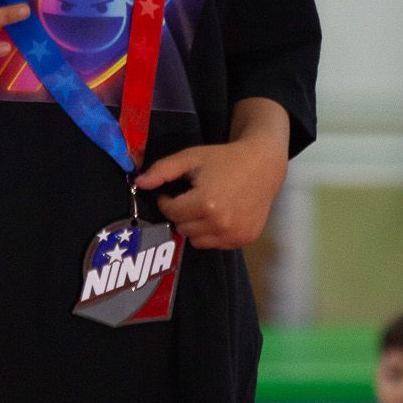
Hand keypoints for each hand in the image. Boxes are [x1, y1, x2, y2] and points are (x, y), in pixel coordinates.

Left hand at [136, 136, 287, 249]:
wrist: (263, 165)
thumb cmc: (224, 159)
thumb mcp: (191, 158)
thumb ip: (163, 170)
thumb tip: (139, 183)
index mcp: (205, 203)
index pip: (171, 212)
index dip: (167, 201)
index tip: (172, 193)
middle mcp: (220, 223)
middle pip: (182, 228)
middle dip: (182, 214)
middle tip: (191, 198)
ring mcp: (234, 234)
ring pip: (197, 241)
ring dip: (195, 227)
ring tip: (206, 207)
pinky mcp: (244, 240)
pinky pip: (216, 244)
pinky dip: (213, 233)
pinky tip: (221, 215)